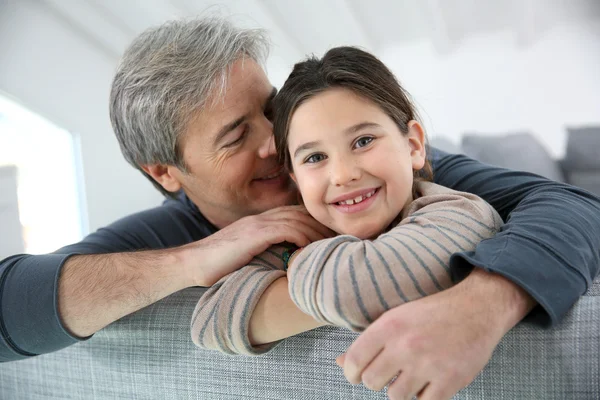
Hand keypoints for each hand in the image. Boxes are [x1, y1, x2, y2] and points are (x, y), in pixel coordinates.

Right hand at [189, 205, 334, 285]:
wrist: (193, 263)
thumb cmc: (217, 264)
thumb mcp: (245, 254)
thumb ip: (263, 250)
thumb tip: (283, 261)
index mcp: (259, 221)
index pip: (293, 214)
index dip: (312, 222)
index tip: (327, 236)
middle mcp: (261, 218)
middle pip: (300, 214)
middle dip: (320, 224)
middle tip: (337, 238)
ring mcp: (258, 224)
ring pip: (297, 220)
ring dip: (316, 232)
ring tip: (331, 245)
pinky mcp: (256, 234)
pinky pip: (287, 230)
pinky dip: (303, 238)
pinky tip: (311, 248)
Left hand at [336, 269, 535, 399]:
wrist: (477, 309)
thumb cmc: (431, 313)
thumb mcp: (395, 317)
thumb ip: (367, 341)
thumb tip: (338, 362)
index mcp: (389, 326)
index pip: (354, 360)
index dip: (351, 372)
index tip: (357, 374)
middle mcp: (405, 345)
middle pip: (372, 381)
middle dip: (377, 380)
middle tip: (389, 372)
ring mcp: (428, 365)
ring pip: (395, 396)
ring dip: (401, 389)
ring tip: (412, 374)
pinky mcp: (449, 381)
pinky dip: (425, 395)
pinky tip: (429, 380)